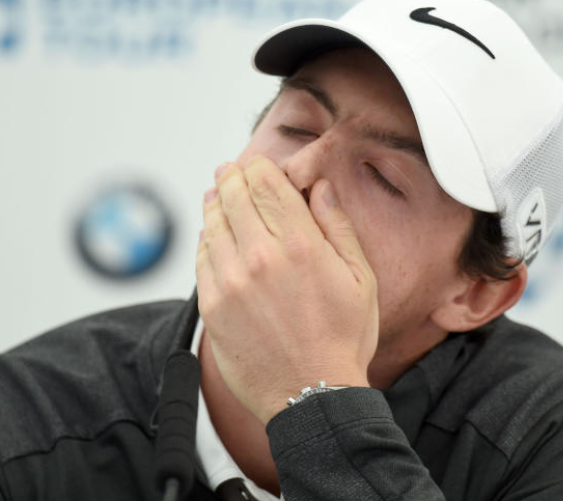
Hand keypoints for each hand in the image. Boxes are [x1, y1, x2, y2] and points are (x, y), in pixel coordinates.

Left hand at [196, 156, 377, 422]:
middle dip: (232, 178)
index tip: (257, 165)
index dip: (259, 167)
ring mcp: (231, 281)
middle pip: (234, 196)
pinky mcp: (212, 305)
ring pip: (213, 223)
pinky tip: (211, 232)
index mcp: (300, 244)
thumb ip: (338, 225)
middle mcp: (260, 256)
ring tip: (215, 193)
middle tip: (229, 170)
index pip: (267, 183)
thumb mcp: (361, 279)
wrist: (311, 396)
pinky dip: (205, 238)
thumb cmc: (343, 339)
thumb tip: (319, 186)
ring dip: (214, 202)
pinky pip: (201, 258)